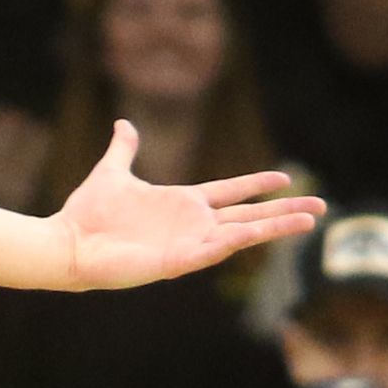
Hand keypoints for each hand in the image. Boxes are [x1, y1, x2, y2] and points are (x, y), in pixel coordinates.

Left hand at [52, 122, 321, 289]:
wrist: (67, 243)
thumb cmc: (88, 213)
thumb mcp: (112, 172)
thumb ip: (124, 149)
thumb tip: (124, 125)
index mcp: (183, 203)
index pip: (231, 192)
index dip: (258, 185)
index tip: (286, 177)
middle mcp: (192, 225)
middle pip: (249, 216)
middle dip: (285, 211)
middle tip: (320, 207)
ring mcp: (186, 244)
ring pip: (241, 235)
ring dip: (275, 229)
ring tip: (309, 222)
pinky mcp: (174, 262)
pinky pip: (210, 252)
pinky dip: (232, 243)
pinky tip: (256, 235)